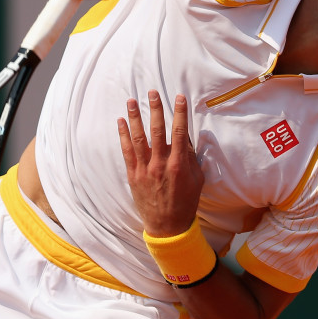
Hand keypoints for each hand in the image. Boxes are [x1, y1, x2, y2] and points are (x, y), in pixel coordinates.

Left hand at [117, 90, 202, 236]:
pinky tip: (121, 122)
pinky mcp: (133, 175)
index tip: (179, 97)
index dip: (179, 113)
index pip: (179, 132)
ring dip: (135, 118)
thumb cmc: (186, 202)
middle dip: (154, 109)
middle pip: (156, 131)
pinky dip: (123, 136)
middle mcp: (160, 164)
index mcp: (178, 165)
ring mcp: (144, 169)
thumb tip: (186, 138)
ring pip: (138, 138)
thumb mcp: (197, 180)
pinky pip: (126, 152)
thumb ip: (191, 158)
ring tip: (131, 101)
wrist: (168, 226)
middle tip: (152, 92)